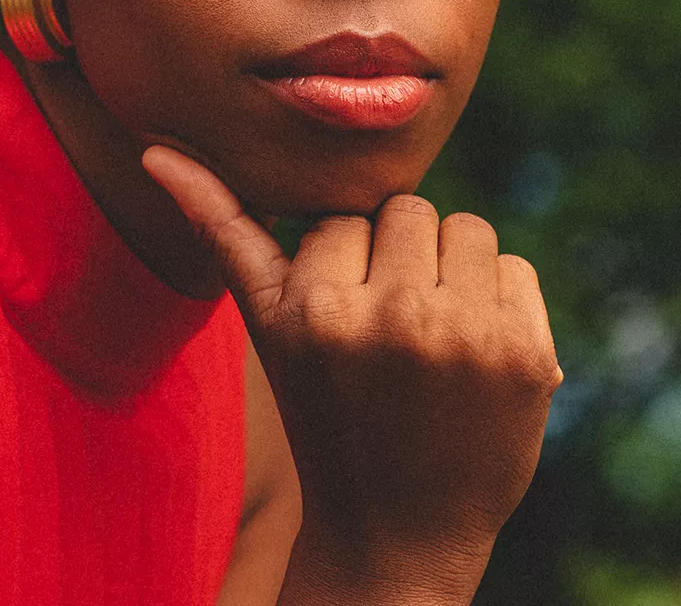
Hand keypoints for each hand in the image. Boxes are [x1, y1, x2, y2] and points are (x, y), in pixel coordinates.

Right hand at [142, 146, 560, 602]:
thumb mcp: (264, 326)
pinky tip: (473, 354)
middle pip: (407, 209)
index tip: (339, 324)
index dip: (341, 265)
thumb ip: (220, 229)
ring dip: (451, 269)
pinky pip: (514, 267)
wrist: (398, 530)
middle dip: (399, 256)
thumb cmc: (324, 413)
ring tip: (429, 335)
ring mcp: (465, 335)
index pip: (342, 216)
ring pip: (465, 228)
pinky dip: (498, 301)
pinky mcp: (525, 354)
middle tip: (388, 329)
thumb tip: (155, 151)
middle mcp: (390, 317)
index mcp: (314, 308)